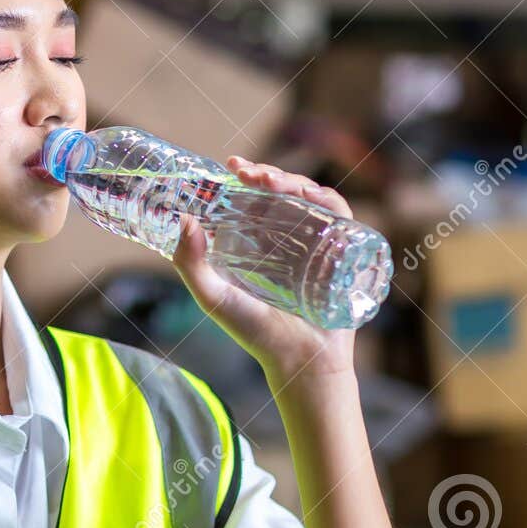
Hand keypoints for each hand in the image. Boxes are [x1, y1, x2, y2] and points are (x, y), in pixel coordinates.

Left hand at [170, 155, 356, 390]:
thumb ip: (190, 265)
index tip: (231, 166)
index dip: (245, 179)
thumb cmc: (257, 334)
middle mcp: (288, 238)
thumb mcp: (214, 298)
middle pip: (281, 192)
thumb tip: (184, 219)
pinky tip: (309, 194)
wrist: (302, 361)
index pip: (254, 199)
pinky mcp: (342, 250)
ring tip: (269, 181)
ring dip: (292, 181)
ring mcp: (316, 242)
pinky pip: (338, 215)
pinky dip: (326, 200)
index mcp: (258, 244)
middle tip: (245, 171)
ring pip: (308, 197)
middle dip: (265, 174)